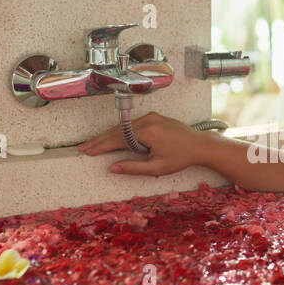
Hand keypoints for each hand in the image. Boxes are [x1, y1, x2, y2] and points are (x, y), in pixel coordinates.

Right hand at [78, 113, 212, 176]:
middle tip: (84, 148)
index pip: (117, 139)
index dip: (101, 146)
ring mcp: (150, 117)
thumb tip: (113, 168)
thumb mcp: (157, 167)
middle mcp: (147, 120)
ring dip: (108, 135)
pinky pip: (131, 124)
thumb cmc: (181, 158)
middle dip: (100, 140)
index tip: (88, 151)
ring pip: (123, 126)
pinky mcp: (153, 117)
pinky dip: (120, 132)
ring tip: (94, 144)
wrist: (199, 145)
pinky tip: (111, 138)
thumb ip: (133, 168)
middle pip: (117, 130)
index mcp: (147, 132)